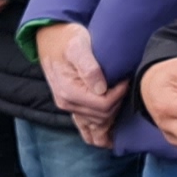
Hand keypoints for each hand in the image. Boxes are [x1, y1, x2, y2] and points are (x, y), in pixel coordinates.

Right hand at [35, 23, 127, 141]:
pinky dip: (98, 134)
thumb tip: (101, 88)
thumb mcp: (78, 46)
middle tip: (124, 86)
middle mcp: (67, 103)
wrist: (51, 38)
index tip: (125, 80)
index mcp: (69, 91)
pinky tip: (110, 138)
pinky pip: (85, 128)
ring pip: (95, 127)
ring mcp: (69, 107)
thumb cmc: (67, 39)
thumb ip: (89, 66)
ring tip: (123, 112)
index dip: (119, 95)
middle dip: (117, 104)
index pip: (103, 106)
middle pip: (102, 117)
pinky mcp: (71, 106)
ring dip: (111, 122)